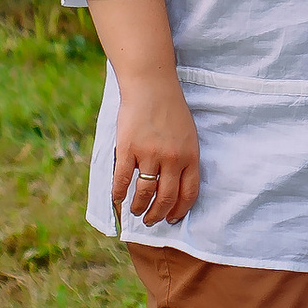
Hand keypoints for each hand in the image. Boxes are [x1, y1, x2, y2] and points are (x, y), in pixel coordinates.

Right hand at [111, 69, 199, 230]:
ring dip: (138, 208)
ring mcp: (150, 154)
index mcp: (190, 156)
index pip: (188, 194)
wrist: (151, 86)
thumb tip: (176, 185)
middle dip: (157, 215)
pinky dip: (118, 194)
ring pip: (144, 193)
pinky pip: (123, 180)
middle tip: (150, 221)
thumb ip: (184, 159)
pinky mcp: (128, 149)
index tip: (172, 219)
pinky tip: (117, 199)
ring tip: (135, 211)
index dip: (179, 211)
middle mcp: (172, 159)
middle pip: (166, 198)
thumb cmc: (171, 110)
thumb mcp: (188, 135)